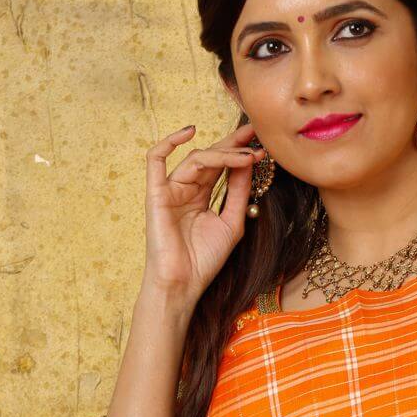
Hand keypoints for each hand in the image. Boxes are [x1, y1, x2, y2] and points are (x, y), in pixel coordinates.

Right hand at [140, 121, 268, 304]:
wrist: (183, 284)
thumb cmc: (204, 260)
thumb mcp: (231, 222)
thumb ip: (239, 193)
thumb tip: (249, 162)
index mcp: (202, 196)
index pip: (221, 167)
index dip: (239, 154)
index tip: (262, 146)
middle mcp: (186, 189)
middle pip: (210, 157)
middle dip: (232, 144)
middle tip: (254, 133)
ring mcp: (170, 189)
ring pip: (195, 159)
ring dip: (222, 154)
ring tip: (246, 156)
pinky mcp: (156, 193)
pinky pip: (155, 159)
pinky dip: (169, 142)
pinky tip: (190, 132)